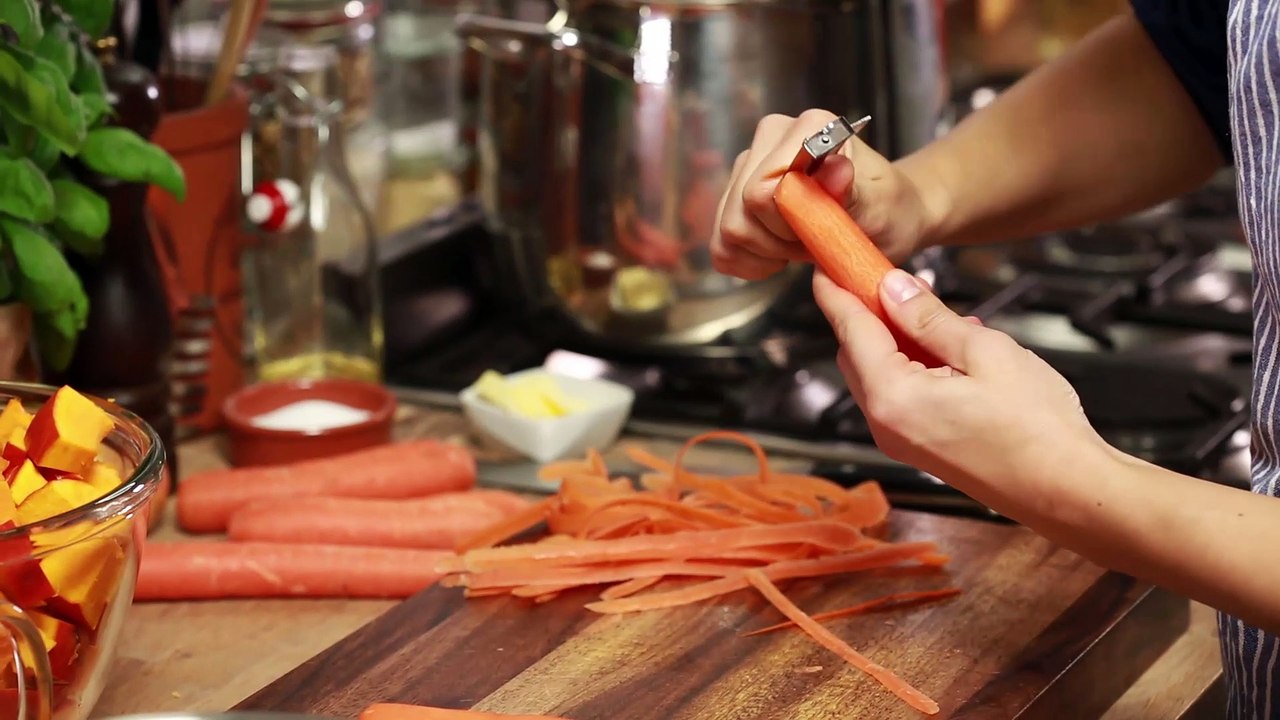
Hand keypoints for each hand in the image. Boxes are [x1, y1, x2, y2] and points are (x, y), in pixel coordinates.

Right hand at [711, 109, 936, 280]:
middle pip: (740, 210)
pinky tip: (778, 256)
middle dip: (778, 241)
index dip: (787, 224)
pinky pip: (720, 245)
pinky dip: (750, 262)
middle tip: (815, 242)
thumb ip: (852, 189)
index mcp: (808, 128)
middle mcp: (770, 138)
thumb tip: (834, 169)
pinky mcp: (733, 197)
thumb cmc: (885, 209)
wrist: (884, 216)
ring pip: (727, 229)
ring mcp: (747, 166)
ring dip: (766, 252)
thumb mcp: (879, 205)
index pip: (762, 188)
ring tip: (801, 244)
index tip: (821, 229)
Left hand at [813, 267, 1114, 493]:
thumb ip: (929, 319)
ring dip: (896, 338)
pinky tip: (949, 346)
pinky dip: (913, 365)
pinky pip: (900, 395)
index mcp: (892, 397)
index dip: (838, 292)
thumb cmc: (1036, 427)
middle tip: (889, 278)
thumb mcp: (983, 351)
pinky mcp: (920, 448)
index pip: (850, 330)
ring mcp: (901, 441)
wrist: (1068, 491)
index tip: (827, 265)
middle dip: (869, 313)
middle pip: (857, 354)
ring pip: (878, 374)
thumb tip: (892, 289)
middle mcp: (885, 424)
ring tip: (931, 308)